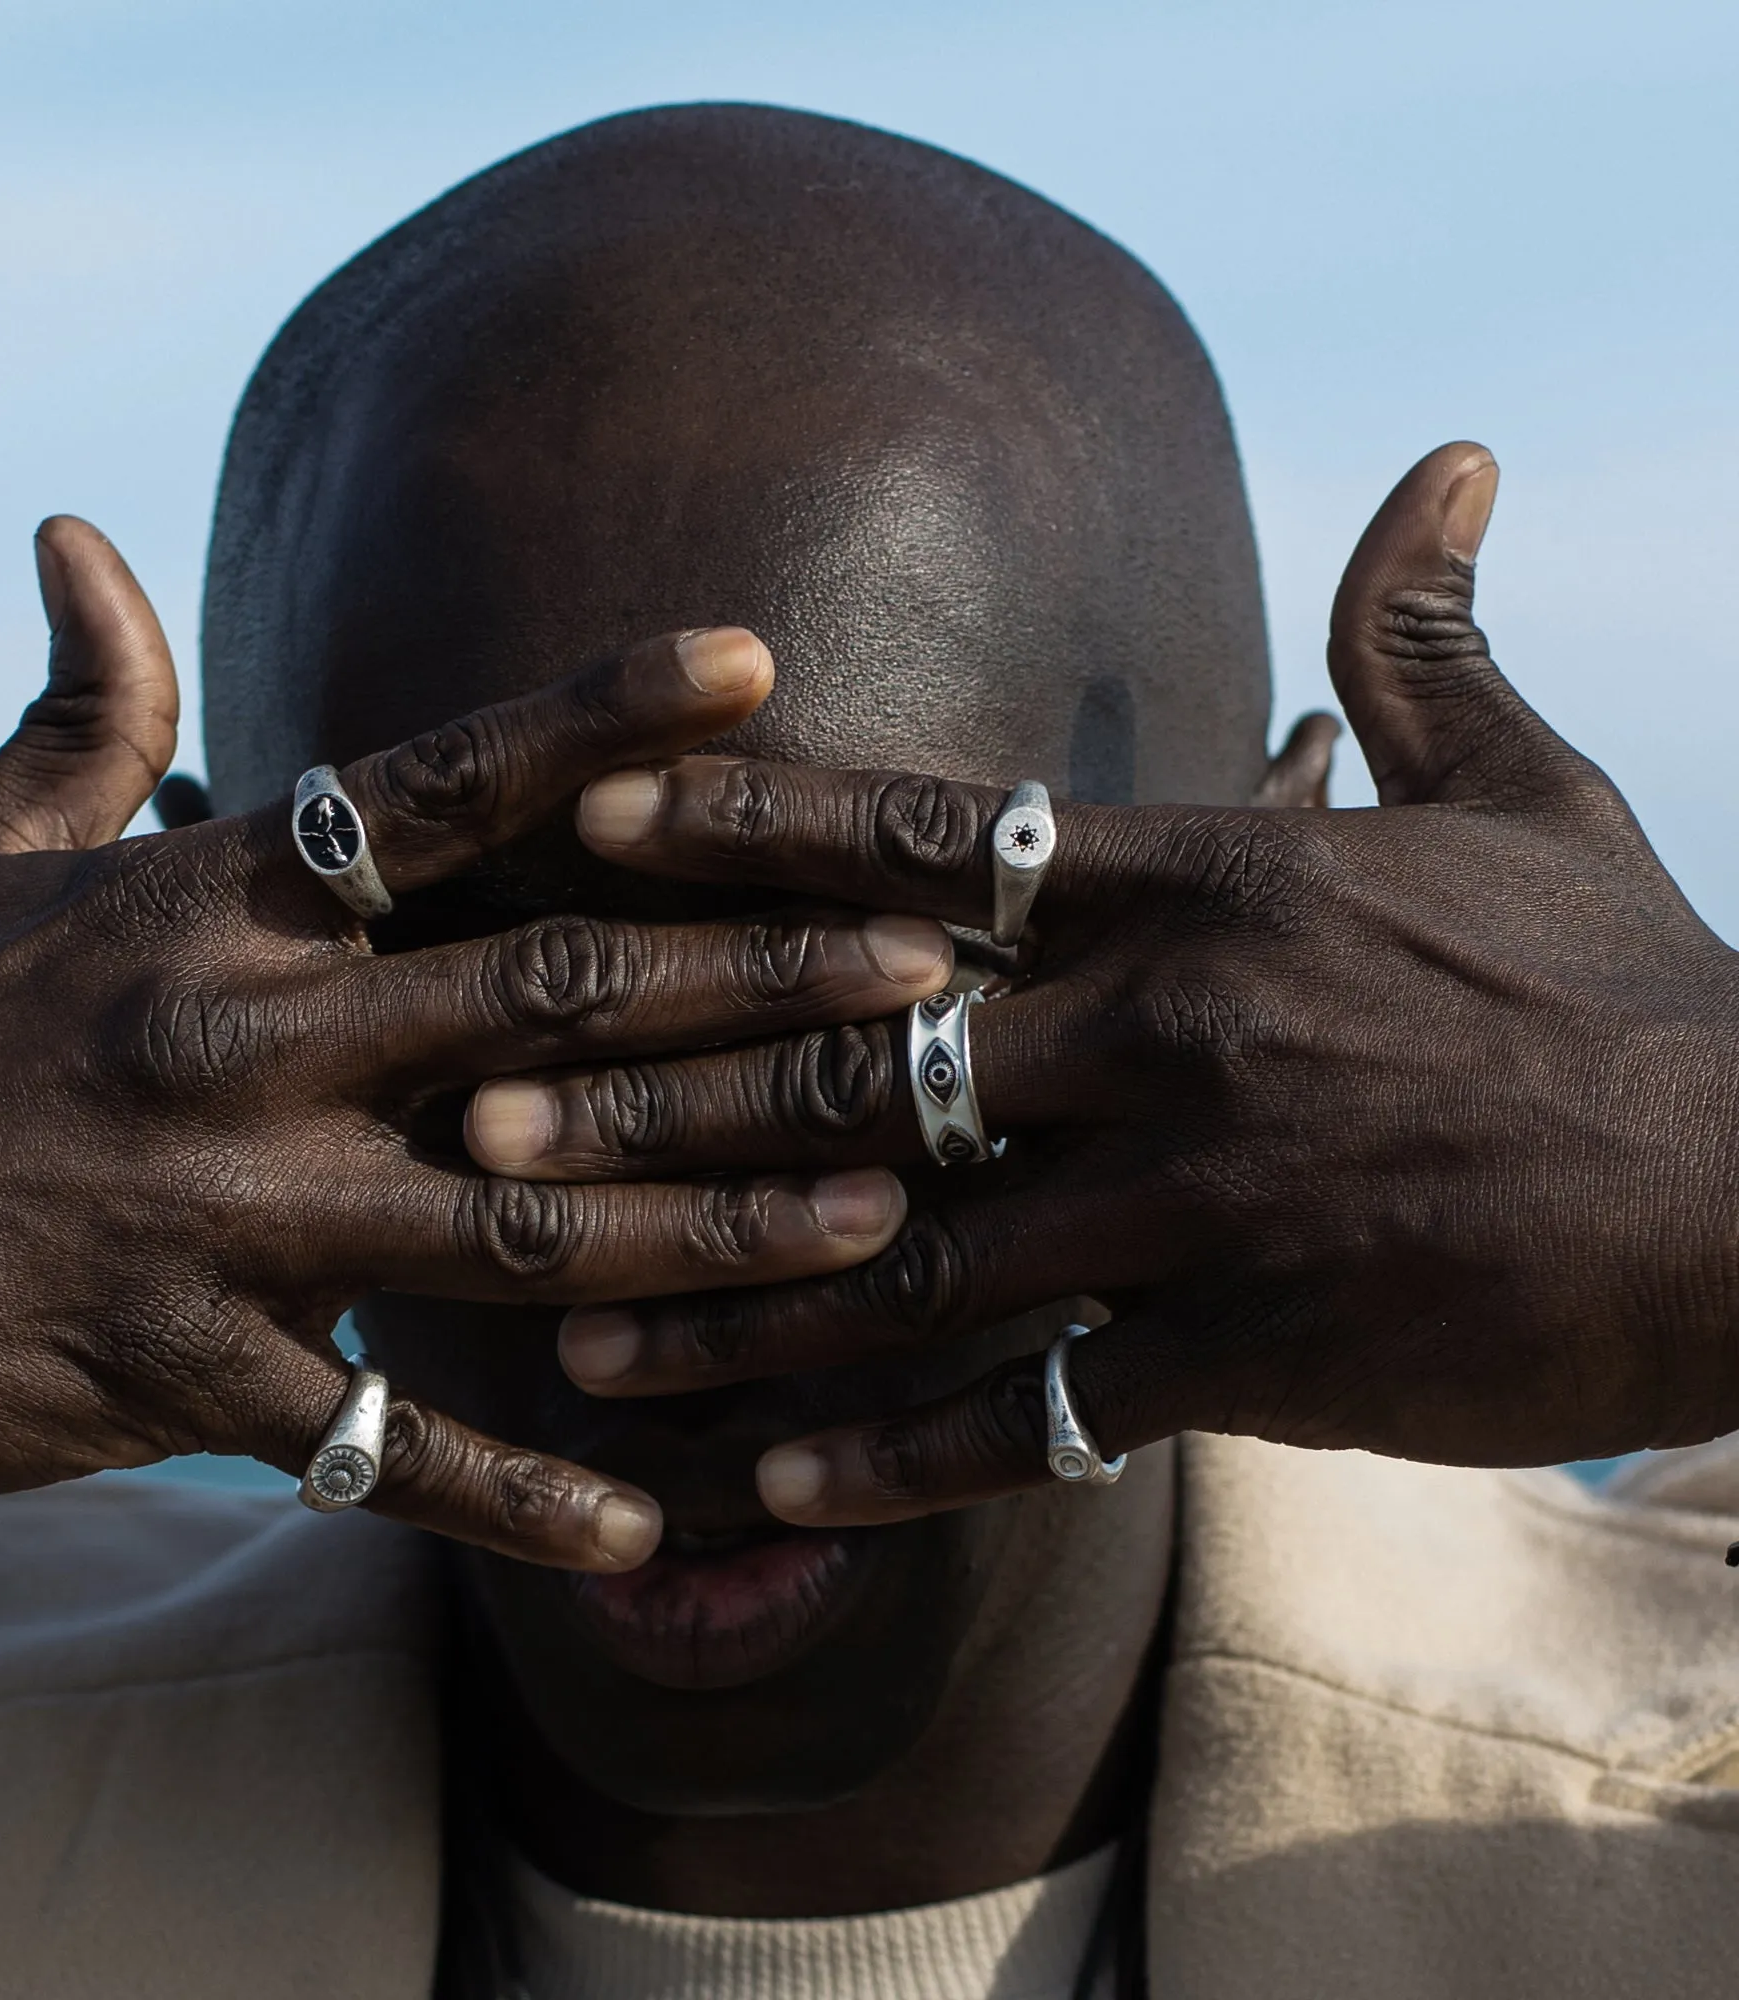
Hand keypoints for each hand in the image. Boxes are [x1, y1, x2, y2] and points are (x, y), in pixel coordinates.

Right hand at [0, 520, 949, 1564]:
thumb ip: (73, 711)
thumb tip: (79, 534)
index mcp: (202, 902)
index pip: (431, 784)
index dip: (594, 715)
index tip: (753, 665)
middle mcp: (236, 1042)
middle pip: (542, 997)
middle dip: (749, 987)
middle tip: (931, 976)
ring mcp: (215, 1218)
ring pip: (516, 1217)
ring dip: (711, 1223)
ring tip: (880, 1223)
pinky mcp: (176, 1376)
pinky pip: (384, 1450)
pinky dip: (519, 1492)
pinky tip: (655, 1525)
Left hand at [466, 442, 1738, 1522]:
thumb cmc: (1630, 989)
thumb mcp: (1527, 801)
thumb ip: (1430, 649)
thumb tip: (1441, 472)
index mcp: (1212, 885)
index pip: (928, 838)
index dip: (749, 821)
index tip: (591, 815)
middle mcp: (1172, 1031)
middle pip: (856, 1055)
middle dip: (659, 1092)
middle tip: (484, 1125)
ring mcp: (1199, 1201)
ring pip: (902, 1255)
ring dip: (723, 1301)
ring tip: (570, 1340)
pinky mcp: (1246, 1354)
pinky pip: (1025, 1417)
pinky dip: (888, 1462)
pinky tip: (758, 1502)